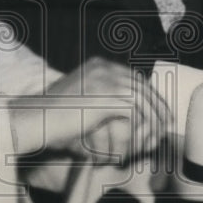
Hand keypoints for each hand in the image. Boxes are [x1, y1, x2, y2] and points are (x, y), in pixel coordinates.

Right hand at [9, 57, 171, 164]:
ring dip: (154, 116)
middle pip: (142, 85)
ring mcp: (105, 80)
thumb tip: (123, 111)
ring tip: (160, 132)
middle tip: (167, 121)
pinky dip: (144, 125)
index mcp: (97, 65)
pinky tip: (145, 137)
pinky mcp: (106, 98)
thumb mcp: (79, 100)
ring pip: (143, 98)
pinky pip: (136, 111)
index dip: (149, 94)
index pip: (133, 77)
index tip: (159, 109)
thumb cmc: (52, 117)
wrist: (35, 120)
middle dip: (157, 104)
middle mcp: (103, 68)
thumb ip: (100, 99)